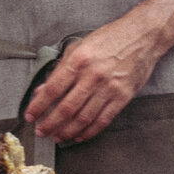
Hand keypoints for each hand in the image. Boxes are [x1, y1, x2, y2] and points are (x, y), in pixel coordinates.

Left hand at [24, 19, 164, 145]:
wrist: (143, 36)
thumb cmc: (109, 39)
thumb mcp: (79, 46)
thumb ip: (60, 69)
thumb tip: (42, 90)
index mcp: (79, 60)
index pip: (52, 89)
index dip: (38, 106)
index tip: (30, 116)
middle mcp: (93, 75)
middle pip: (66, 108)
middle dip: (50, 123)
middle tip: (41, 131)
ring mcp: (109, 88)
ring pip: (83, 118)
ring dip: (67, 131)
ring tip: (57, 136)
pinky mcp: (123, 97)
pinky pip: (102, 120)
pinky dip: (88, 131)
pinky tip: (79, 135)